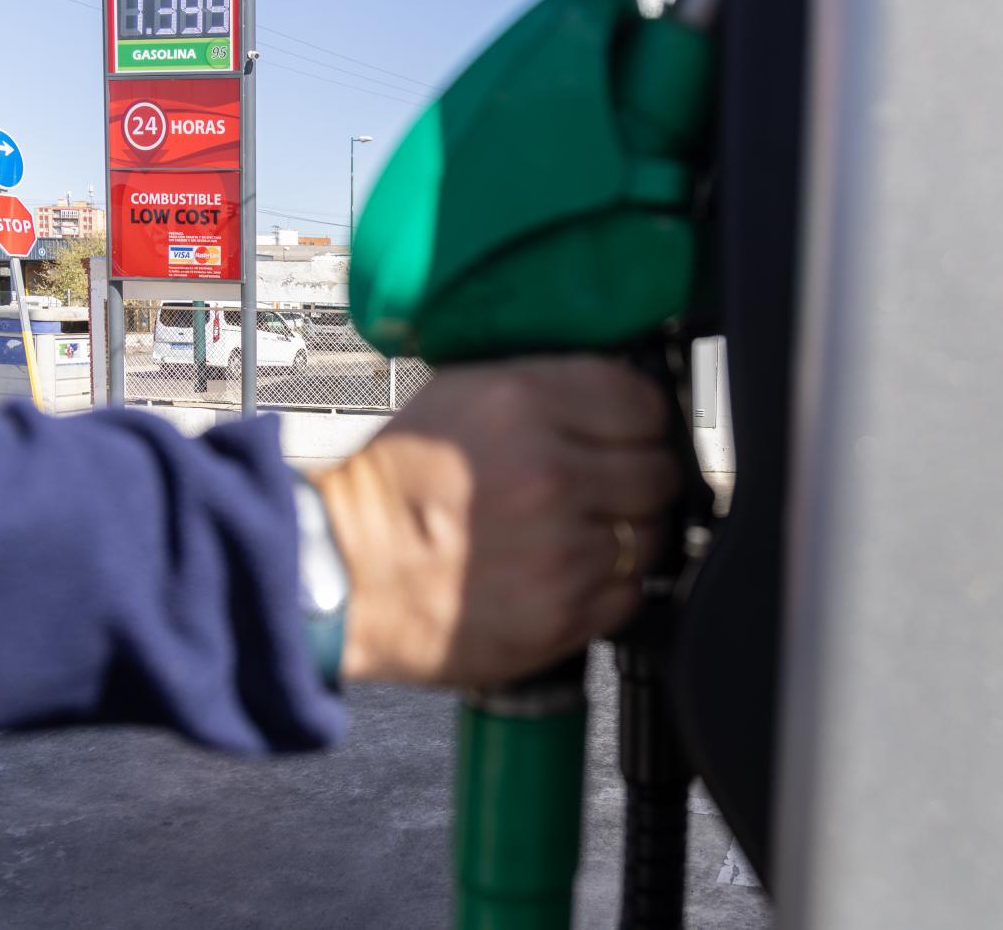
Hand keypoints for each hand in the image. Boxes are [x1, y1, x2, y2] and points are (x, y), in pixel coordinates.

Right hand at [313, 357, 678, 688]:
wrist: (342, 571)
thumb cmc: (392, 486)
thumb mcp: (457, 396)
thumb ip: (542, 389)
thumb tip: (615, 398)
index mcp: (524, 405)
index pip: (644, 403)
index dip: (640, 421)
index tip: (629, 435)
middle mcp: (552, 473)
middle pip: (659, 471)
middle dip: (636, 479)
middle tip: (603, 488)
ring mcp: (563, 549)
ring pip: (651, 535)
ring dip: (625, 534)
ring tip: (577, 533)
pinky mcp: (562, 613)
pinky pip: (631, 594)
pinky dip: (610, 587)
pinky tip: (568, 573)